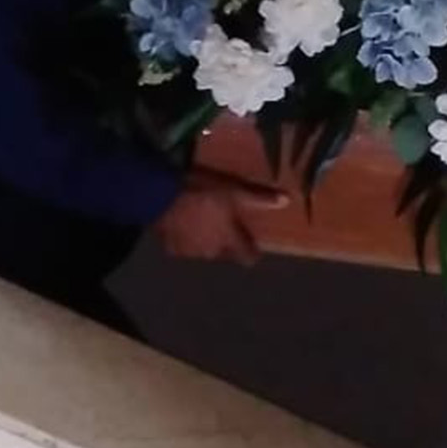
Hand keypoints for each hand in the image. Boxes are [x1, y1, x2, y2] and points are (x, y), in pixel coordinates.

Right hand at [153, 171, 287, 264]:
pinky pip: (183, 246)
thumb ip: (259, 199)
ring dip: (204, 239)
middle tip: (221, 221)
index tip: (251, 245)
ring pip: (203, 249)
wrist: (160, 196)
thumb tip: (287, 201)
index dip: (250, 251)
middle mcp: (212, 252)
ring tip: (200, 219)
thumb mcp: (234, 190)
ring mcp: (189, 252)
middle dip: (224, 240)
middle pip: (224, 252)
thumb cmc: (202, 192)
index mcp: (229, 240)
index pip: (248, 257)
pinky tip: (182, 222)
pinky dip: (185, 238)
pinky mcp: (170, 249)